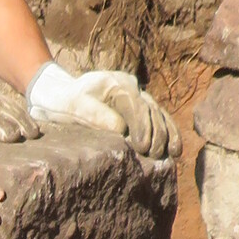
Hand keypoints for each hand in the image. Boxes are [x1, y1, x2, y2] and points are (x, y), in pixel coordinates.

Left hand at [27, 60, 177, 159]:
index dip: (142, 127)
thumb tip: (121, 129)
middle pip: (150, 109)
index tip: (142, 147)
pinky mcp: (140, 105)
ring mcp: (138, 94)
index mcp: (116, 83)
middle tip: (154, 155)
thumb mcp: (75, 106)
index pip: (135, 105)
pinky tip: (175, 148)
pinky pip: (159, 117)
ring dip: (168, 134)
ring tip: (174, 153)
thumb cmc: (67, 102)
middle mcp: (131, 85)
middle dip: (156, 133)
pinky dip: (168, 131)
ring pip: (159, 113)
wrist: (63, 95)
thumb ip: (96, 115)